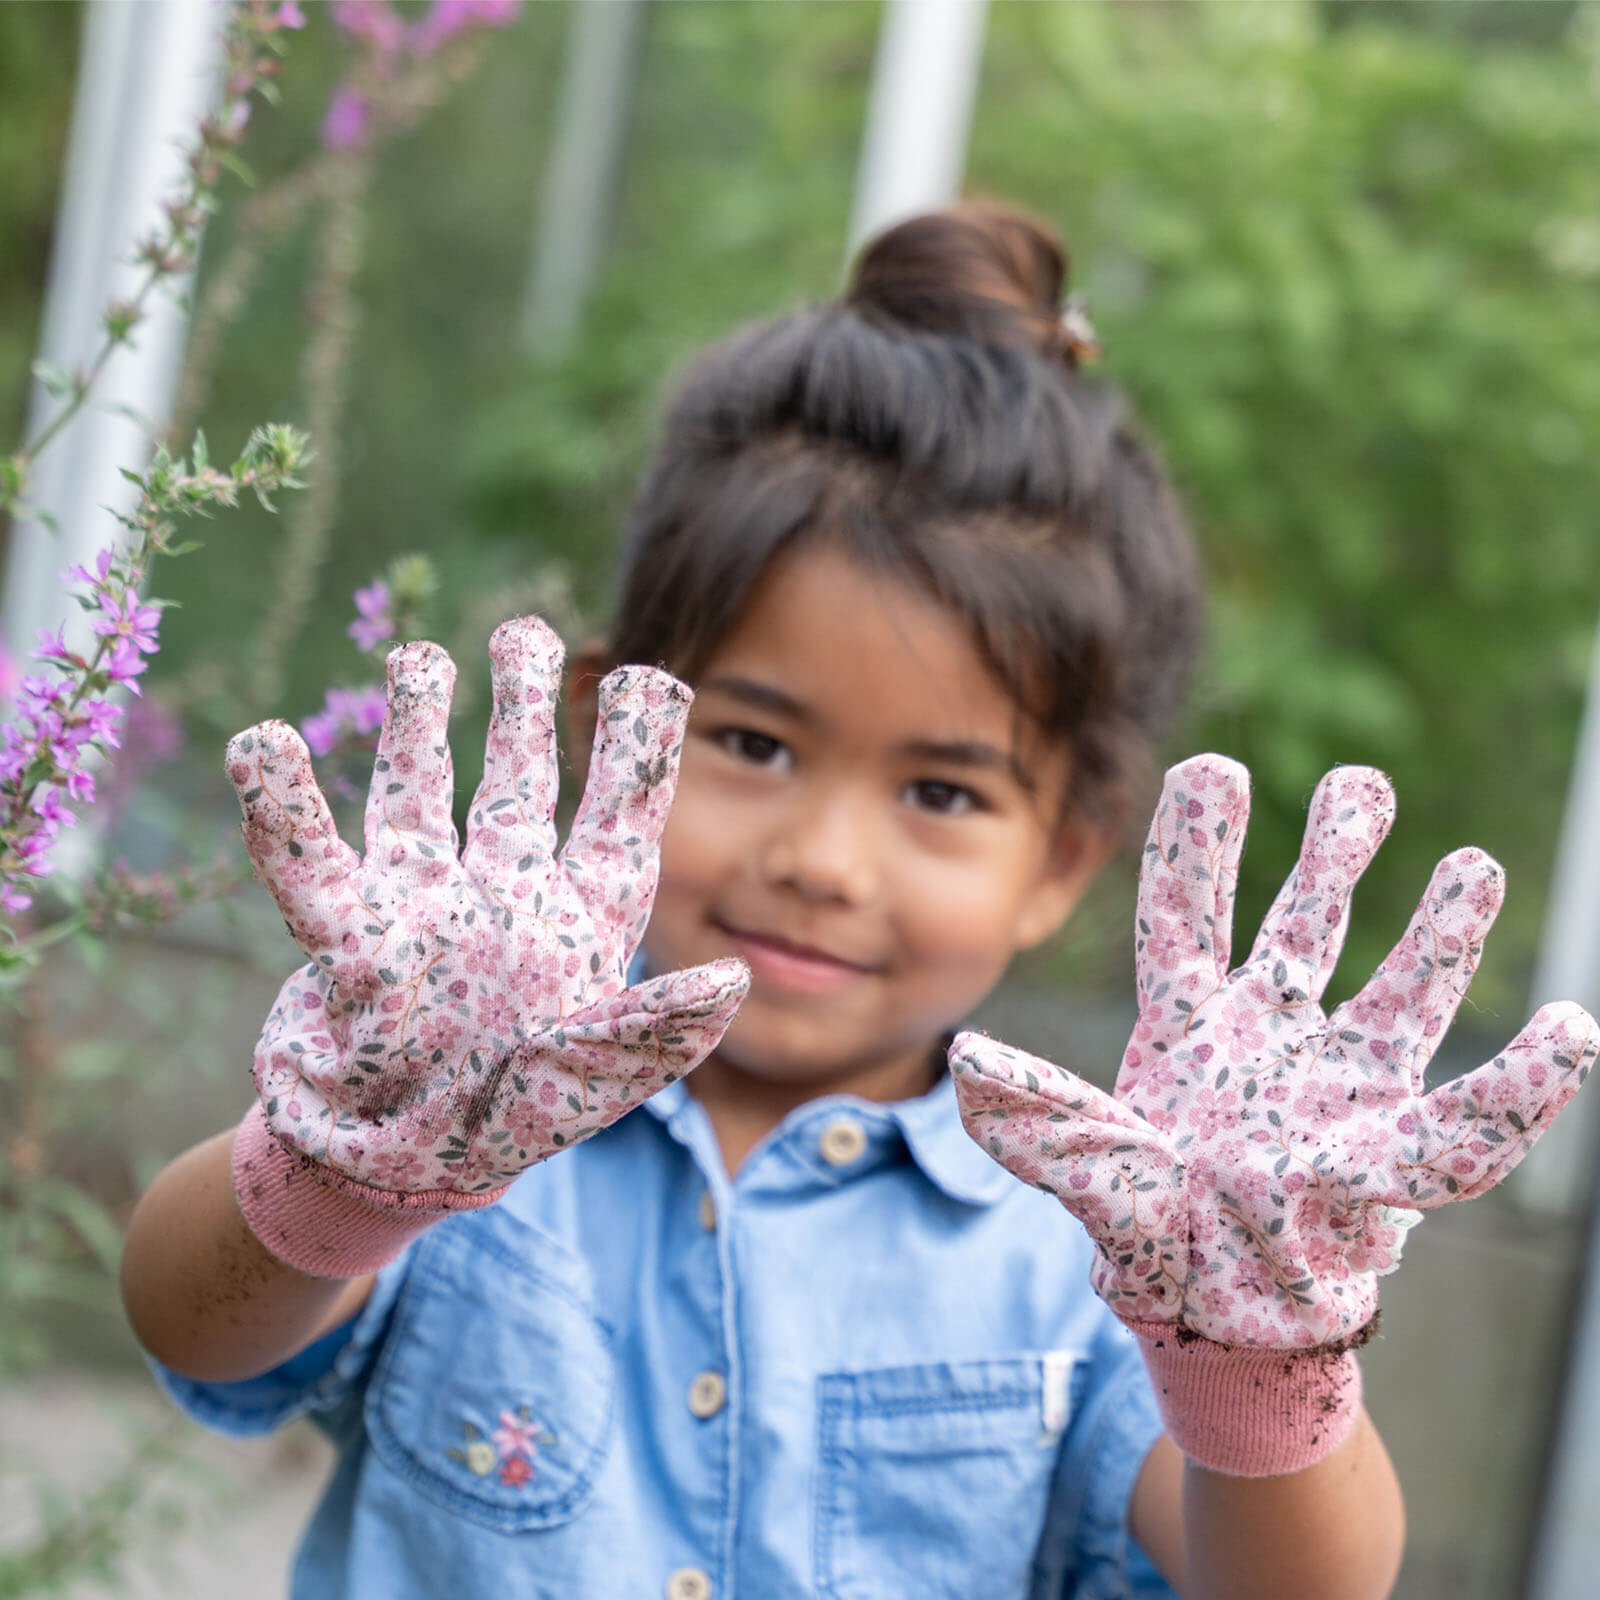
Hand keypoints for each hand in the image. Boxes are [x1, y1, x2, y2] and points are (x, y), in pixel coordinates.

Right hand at [228, 616, 746, 1204]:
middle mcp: (505, 903)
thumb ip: (655, 1031)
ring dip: (418, 730)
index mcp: (579, 929)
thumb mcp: (594, 1081)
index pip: (617, 825)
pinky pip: (310, 865)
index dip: (635, 754)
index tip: (651, 677)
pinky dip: (283, 810)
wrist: (397, 1175)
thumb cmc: (509, 1126)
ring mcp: (427, 911)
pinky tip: (260, 745)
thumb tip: (734, 982)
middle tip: (524, 630)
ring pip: (421, 800)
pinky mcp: (351, 941)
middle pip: (518, 788)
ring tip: (420, 657)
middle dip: (522, 710)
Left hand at [951, 756, 1596, 1349]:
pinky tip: (1568, 1031)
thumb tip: (971, 1063)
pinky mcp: (1389, 1144)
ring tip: (1473, 864)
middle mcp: (1265, 1037)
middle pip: (1302, 926)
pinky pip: (1466, 1115)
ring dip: (1437, 932)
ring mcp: (1333, 1082)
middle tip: (1362, 782)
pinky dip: (1520, 1083)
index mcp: (1185, 1029)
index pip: (1186, 916)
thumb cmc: (1151, 1240)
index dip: (1198, 846)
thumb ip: (1044, 1122)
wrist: (1218, 1321)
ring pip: (1394, 989)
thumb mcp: (1093, 1174)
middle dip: (1331, 856)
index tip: (1214, 766)